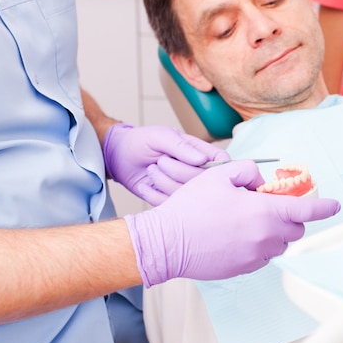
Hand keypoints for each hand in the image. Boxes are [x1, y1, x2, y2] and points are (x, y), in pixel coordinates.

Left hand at [103, 123, 229, 205]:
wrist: (120, 158)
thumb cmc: (141, 141)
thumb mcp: (159, 136)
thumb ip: (181, 146)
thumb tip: (202, 160)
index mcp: (201, 152)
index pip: (222, 162)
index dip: (217, 168)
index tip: (197, 164)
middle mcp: (197, 172)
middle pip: (205, 182)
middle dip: (178, 172)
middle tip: (161, 162)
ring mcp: (185, 189)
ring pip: (188, 196)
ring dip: (164, 183)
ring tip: (151, 171)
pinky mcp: (171, 203)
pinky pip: (171, 206)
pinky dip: (154, 196)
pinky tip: (146, 185)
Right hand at [124, 161, 340, 285]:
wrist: (167, 242)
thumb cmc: (191, 208)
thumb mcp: (220, 175)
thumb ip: (249, 172)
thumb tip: (261, 183)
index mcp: (264, 212)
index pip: (306, 211)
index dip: (325, 207)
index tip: (335, 205)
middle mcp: (265, 237)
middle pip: (295, 229)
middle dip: (289, 217)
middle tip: (266, 206)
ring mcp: (256, 256)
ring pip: (279, 243)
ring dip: (273, 231)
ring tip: (246, 221)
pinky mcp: (244, 269)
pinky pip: (263, 256)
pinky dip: (259, 245)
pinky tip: (236, 236)